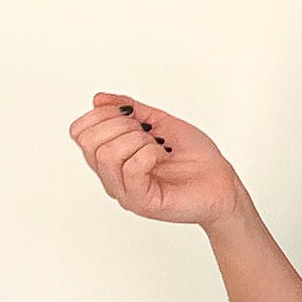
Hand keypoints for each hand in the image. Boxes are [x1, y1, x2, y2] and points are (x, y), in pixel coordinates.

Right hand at [66, 91, 249, 229]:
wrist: (222, 183)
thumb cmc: (196, 158)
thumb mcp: (159, 122)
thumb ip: (129, 109)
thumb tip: (98, 99)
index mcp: (113, 159)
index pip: (79, 133)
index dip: (100, 115)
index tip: (130, 114)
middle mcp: (113, 178)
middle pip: (90, 142)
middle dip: (121, 126)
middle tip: (148, 134)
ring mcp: (126, 192)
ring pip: (107, 155)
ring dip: (137, 140)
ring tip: (158, 147)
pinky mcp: (142, 203)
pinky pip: (131, 169)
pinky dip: (148, 154)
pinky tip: (162, 156)